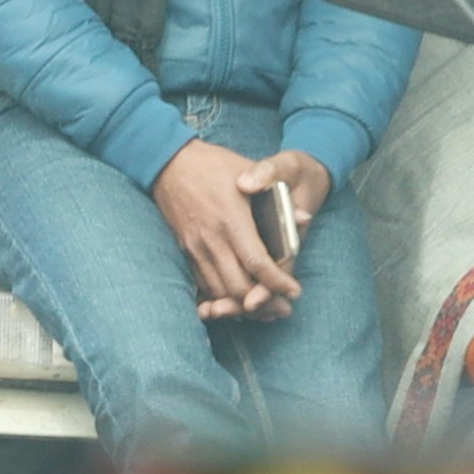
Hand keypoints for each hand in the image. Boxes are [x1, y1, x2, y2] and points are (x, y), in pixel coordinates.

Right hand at [151, 139, 320, 322]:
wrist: (168, 163)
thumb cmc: (213, 165)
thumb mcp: (248, 169)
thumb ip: (277, 195)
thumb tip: (305, 219)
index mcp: (231, 219)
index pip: (257, 262)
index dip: (277, 282)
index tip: (294, 292)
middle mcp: (212, 239)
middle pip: (238, 287)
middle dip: (263, 304)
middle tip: (283, 309)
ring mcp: (196, 247)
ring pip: (220, 292)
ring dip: (242, 307)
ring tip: (265, 311)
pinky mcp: (185, 251)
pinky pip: (204, 285)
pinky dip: (222, 298)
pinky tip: (238, 301)